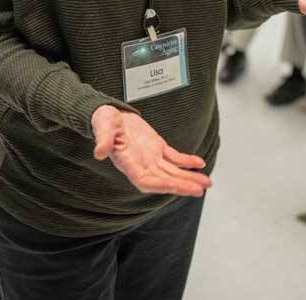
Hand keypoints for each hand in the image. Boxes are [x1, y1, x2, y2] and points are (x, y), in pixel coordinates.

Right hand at [92, 105, 210, 196]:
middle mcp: (141, 164)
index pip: (145, 180)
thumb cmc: (104, 122)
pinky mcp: (157, 148)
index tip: (174, 186)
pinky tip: (199, 163)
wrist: (111, 115)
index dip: (160, 184)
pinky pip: (174, 158)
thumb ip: (103, 140)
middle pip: (163, 179)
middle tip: (199, 190)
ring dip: (188, 178)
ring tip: (206, 183)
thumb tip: (99, 152)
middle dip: (181, 185)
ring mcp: (151, 158)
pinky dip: (187, 161)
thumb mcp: (102, 127)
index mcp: (128, 162)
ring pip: (172, 171)